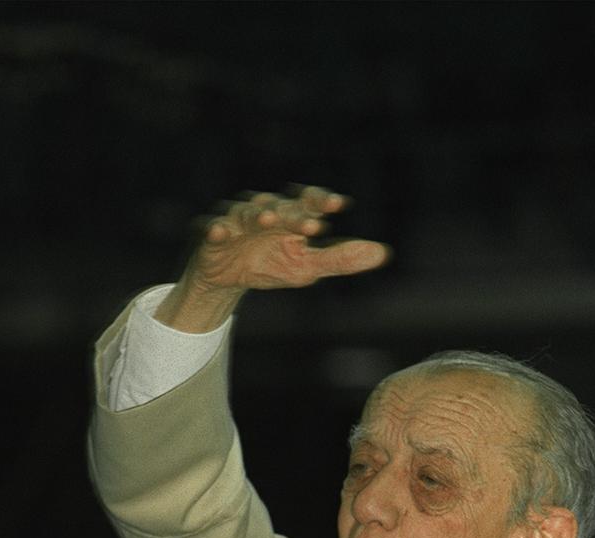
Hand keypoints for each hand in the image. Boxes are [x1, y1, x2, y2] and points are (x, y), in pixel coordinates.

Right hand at [156, 185, 390, 331]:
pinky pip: (212, 227)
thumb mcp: (307, 267)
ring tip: (268, 219)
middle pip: (281, 206)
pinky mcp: (211, 232)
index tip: (339, 206)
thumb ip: (340, 258)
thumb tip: (383, 253)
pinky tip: (222, 233)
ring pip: (248, 211)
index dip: (322, 201)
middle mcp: (265, 209)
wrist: (227, 279)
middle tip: (312, 224)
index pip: (309, 201)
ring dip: (258, 214)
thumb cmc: (271, 263)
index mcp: (291, 214)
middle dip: (295, 214)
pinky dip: (217, 229)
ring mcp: (237, 219)